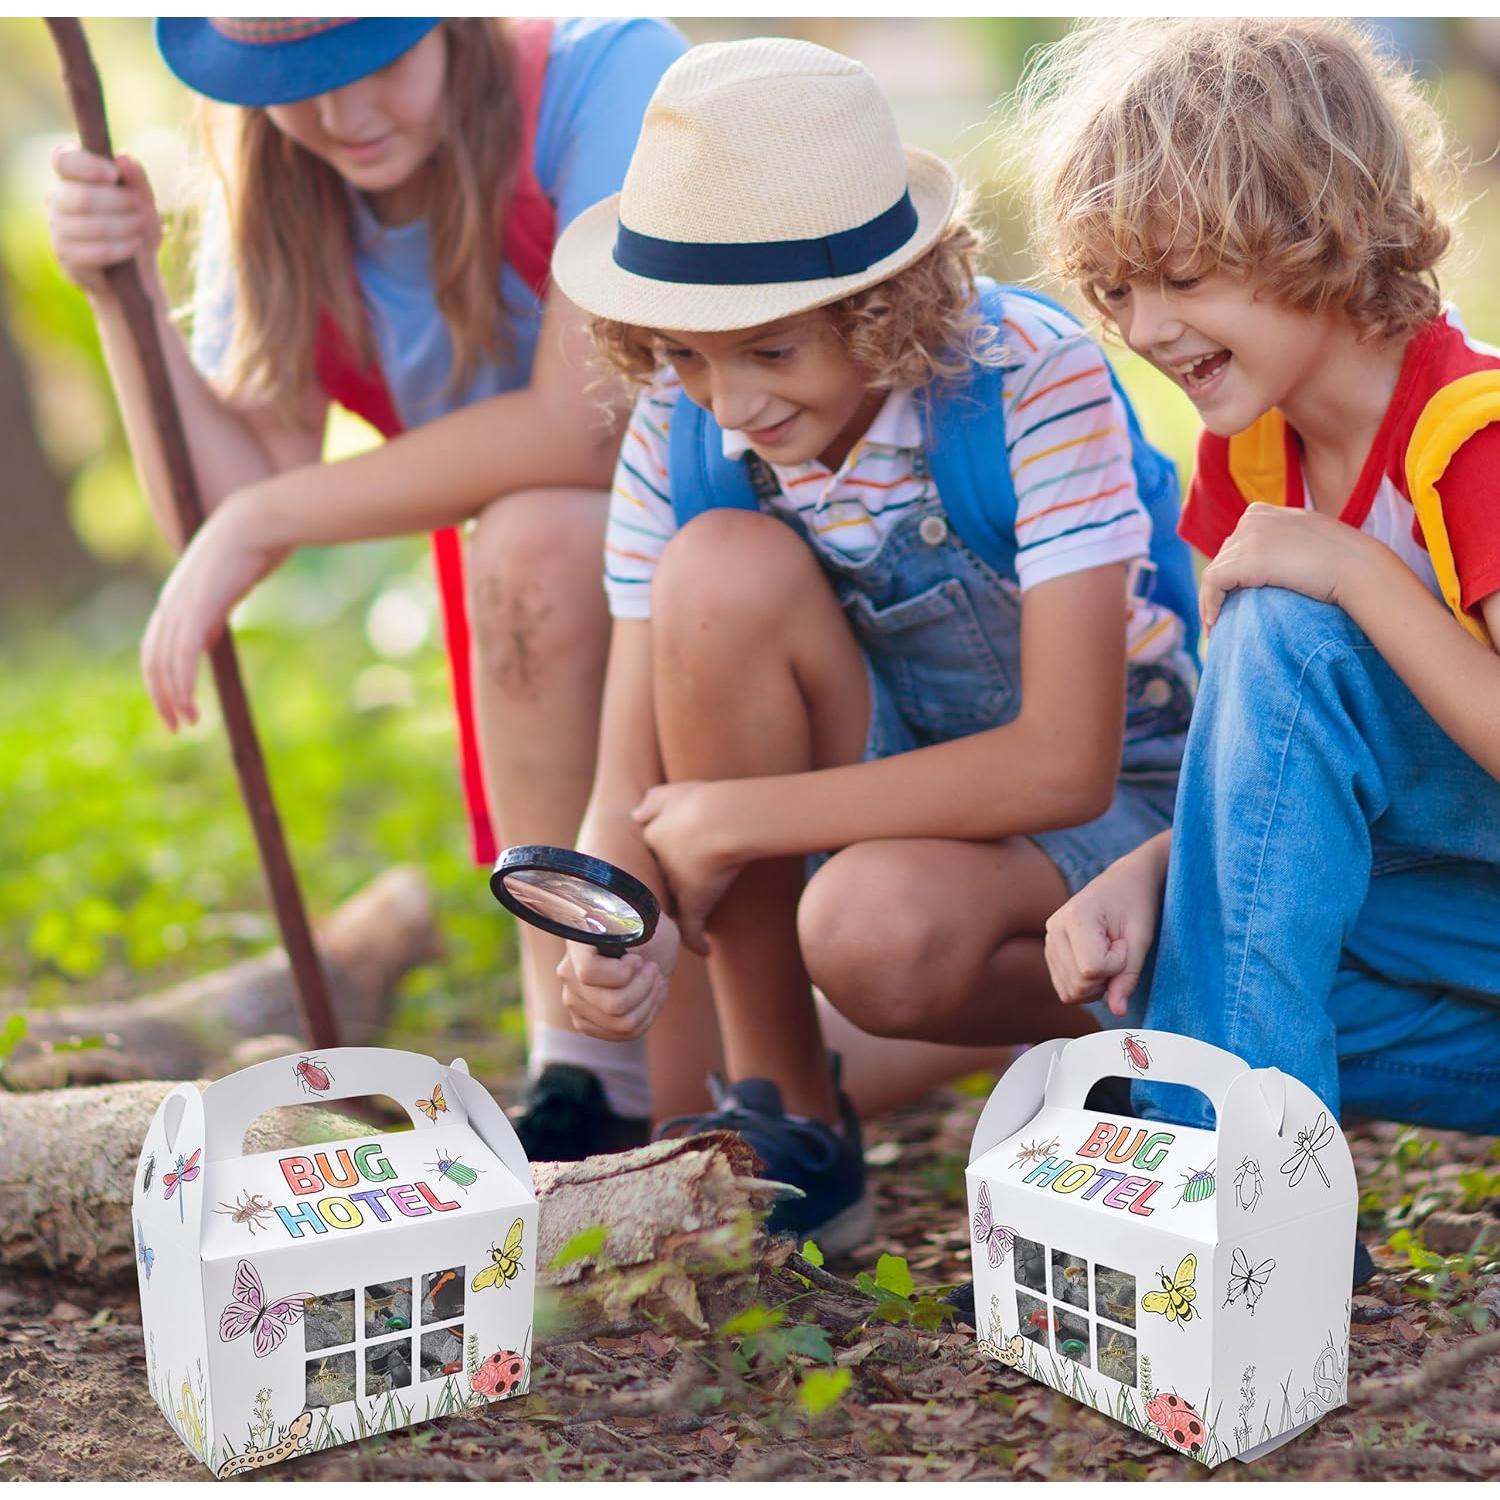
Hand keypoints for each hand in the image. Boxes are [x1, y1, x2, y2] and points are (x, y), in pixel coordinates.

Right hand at [47, 146, 162, 295]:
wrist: (136, 269)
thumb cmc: (136, 226)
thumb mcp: (144, 202)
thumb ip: (136, 179)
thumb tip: (123, 157)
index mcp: (71, 176)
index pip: (64, 160)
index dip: (88, 165)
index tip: (114, 174)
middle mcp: (57, 198)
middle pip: (81, 196)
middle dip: (118, 203)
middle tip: (140, 210)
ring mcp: (58, 228)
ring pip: (88, 225)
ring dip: (123, 226)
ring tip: (140, 228)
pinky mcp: (66, 256)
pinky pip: (95, 251)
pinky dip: (121, 247)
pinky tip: (135, 245)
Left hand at [140, 492, 286, 730]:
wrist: (258, 521)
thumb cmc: (252, 547)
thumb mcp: (227, 588)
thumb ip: (211, 614)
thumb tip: (204, 640)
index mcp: (177, 598)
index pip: (156, 646)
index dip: (162, 678)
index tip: (177, 703)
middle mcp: (172, 603)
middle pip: (152, 659)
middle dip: (160, 695)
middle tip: (175, 726)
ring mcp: (182, 605)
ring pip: (164, 662)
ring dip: (172, 697)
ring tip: (187, 722)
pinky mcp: (198, 609)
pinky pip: (182, 656)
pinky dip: (183, 684)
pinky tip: (192, 704)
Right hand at [555, 917, 679, 1040]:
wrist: (643, 947)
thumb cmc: (644, 930)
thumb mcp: (644, 921)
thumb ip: (630, 930)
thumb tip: (620, 935)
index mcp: (577, 944)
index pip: (590, 972)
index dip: (622, 972)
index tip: (638, 959)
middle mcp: (568, 975)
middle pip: (612, 1005)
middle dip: (644, 988)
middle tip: (653, 970)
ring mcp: (575, 1002)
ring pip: (621, 1024)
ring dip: (648, 1002)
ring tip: (655, 982)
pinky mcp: (586, 1022)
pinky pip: (624, 1034)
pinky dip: (646, 1016)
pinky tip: (649, 997)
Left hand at [632, 781, 744, 954]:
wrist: (719, 821)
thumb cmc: (702, 803)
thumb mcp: (672, 792)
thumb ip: (652, 801)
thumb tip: (634, 816)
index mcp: (654, 836)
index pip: (653, 853)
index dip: (658, 860)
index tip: (661, 867)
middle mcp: (660, 865)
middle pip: (657, 884)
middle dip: (657, 893)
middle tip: (661, 901)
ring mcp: (676, 887)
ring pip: (670, 907)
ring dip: (674, 917)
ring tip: (678, 927)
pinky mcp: (695, 904)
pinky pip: (692, 929)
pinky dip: (696, 941)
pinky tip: (704, 950)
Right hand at [1044, 842, 1166, 1016]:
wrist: (1125, 881)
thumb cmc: (1137, 904)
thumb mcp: (1141, 939)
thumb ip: (1128, 976)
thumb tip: (1118, 1011)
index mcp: (1074, 917)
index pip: (1092, 970)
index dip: (1117, 965)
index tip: (1125, 942)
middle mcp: (1054, 928)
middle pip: (1078, 985)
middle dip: (1106, 978)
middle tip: (1119, 950)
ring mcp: (1048, 940)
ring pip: (1069, 991)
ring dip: (1096, 984)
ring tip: (1108, 954)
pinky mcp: (1050, 950)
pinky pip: (1065, 988)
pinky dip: (1086, 984)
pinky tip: (1098, 961)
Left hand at [1200, 502, 1372, 633]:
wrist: (1357, 567)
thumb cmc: (1344, 560)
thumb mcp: (1306, 540)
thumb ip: (1284, 543)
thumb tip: (1274, 565)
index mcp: (1265, 512)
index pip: (1236, 542)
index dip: (1231, 570)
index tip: (1232, 594)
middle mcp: (1253, 518)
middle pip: (1224, 557)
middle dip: (1220, 586)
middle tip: (1221, 613)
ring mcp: (1248, 537)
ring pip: (1214, 571)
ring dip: (1210, 600)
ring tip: (1215, 624)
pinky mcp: (1245, 560)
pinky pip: (1212, 583)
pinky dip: (1208, 603)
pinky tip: (1213, 623)